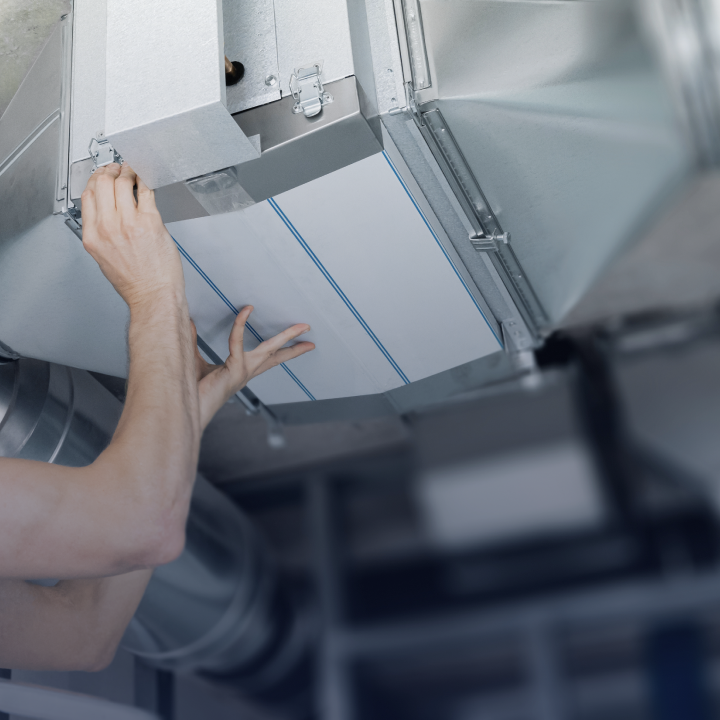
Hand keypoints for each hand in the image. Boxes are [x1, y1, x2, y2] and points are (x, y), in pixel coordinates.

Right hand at [80, 163, 184, 310]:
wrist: (154, 296)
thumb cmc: (134, 283)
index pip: (87, 196)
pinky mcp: (151, 222)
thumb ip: (101, 234)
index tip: (101, 176)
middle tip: (117, 168)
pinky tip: (146, 180)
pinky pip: (146, 192)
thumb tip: (106, 214)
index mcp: (93, 237)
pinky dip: (145, 181)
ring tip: (133, 172)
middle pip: (101, 183)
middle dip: (109, 171)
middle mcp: (108, 227)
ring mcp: (129, 223)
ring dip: (128, 172)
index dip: (94, 180)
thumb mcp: (104, 258)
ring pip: (123, 183)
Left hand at [192, 306, 314, 428]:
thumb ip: (193, 342)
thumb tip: (188, 322)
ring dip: (286, 337)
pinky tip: (246, 311)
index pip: (267, 358)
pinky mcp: (234, 370)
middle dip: (294, 344)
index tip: (290, 337)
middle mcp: (246, 372)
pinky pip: (238, 342)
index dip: (280, 347)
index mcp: (242, 371)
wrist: (188, 410)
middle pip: (276, 355)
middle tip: (308, 330)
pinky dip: (241, 325)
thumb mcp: (194, 361)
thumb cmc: (191, 390)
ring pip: (270, 350)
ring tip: (301, 327)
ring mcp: (243, 372)